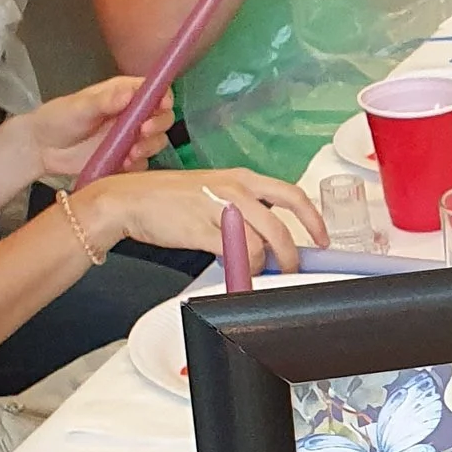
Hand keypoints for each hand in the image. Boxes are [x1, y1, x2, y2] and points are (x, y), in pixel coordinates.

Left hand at [25, 74, 175, 183]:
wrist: (42, 149)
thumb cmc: (58, 119)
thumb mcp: (80, 106)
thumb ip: (105, 101)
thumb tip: (130, 93)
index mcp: (124, 94)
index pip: (154, 91)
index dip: (162, 97)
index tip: (160, 107)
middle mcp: (132, 115)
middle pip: (162, 117)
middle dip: (158, 125)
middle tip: (143, 131)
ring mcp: (130, 138)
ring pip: (156, 141)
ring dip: (149, 147)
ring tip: (131, 153)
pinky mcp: (126, 159)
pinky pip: (142, 163)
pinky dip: (138, 165)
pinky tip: (124, 164)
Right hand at [80, 167, 326, 277]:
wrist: (129, 199)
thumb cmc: (167, 198)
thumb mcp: (213, 193)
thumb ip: (241, 210)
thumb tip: (262, 236)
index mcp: (242, 178)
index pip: (291, 195)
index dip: (312, 219)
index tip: (321, 237)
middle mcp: (236, 189)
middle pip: (282, 225)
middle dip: (292, 253)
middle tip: (291, 268)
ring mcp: (220, 209)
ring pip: (261, 243)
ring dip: (264, 265)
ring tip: (255, 273)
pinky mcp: (203, 230)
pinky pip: (236, 254)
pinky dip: (242, 268)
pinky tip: (235, 270)